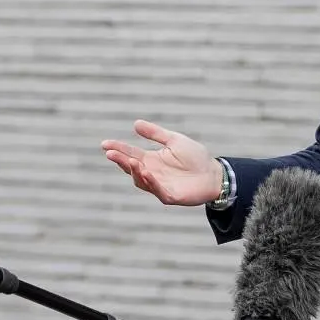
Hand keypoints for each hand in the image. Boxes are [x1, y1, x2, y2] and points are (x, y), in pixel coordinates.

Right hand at [100, 120, 221, 205]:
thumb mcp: (174, 140)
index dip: (118, 149)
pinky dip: (151, 182)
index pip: (130, 153)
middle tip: (110, 153)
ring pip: (141, 181)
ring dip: (134, 172)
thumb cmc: (195, 157)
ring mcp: (159, 185)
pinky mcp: (170, 195)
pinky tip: (146, 172)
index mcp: (151, 159)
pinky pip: (157, 190)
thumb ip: (155, 134)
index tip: (105, 143)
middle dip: (121, 161)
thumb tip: (135, 124)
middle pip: (131, 168)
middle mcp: (152, 173)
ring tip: (131, 161)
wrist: (214, 173)